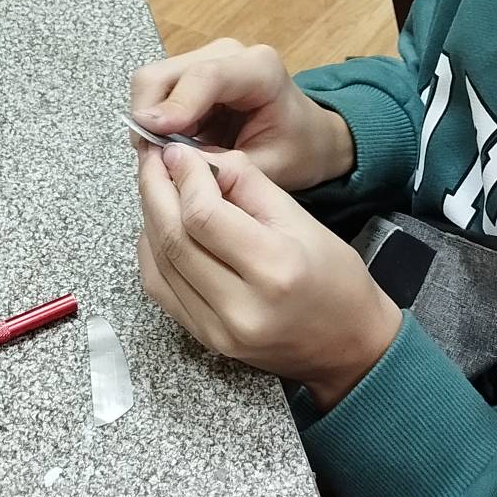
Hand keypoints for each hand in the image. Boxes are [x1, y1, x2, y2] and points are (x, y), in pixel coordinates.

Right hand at [129, 38, 353, 191]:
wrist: (309, 136)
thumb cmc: (297, 150)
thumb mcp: (270, 168)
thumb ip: (223, 165)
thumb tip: (171, 162)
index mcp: (260, 70)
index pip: (205, 77)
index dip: (174, 106)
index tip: (151, 136)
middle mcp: (228, 54)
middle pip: (163, 74)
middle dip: (150, 118)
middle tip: (156, 159)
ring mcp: (206, 59)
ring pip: (151, 82)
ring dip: (150, 122)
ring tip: (169, 155)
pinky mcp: (191, 73)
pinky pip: (156, 94)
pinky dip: (154, 121)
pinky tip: (173, 144)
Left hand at [135, 143, 401, 410]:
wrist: (346, 345)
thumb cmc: (335, 278)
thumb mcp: (303, 218)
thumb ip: (247, 184)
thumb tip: (197, 160)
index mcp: (275, 267)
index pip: (204, 216)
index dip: (184, 177)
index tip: (178, 151)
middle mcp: (241, 306)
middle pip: (174, 238)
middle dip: (155, 190)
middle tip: (152, 158)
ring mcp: (218, 330)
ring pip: (160, 262)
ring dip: (150, 217)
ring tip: (154, 185)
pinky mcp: (205, 339)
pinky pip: (160, 288)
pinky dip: (152, 250)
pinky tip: (159, 225)